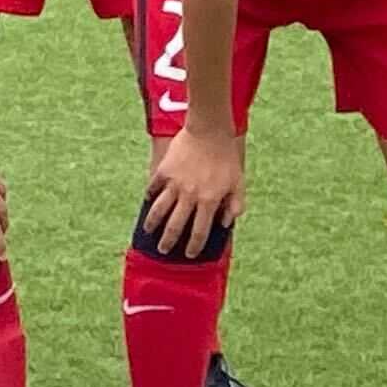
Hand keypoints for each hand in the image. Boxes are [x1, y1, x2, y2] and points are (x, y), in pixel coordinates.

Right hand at [137, 128, 247, 258]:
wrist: (209, 131)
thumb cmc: (226, 158)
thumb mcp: (238, 184)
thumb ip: (234, 206)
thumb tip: (225, 224)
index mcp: (208, 201)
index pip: (199, 232)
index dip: (194, 246)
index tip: (189, 254)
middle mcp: (189, 196)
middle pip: (175, 226)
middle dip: (168, 241)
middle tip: (163, 250)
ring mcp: (174, 184)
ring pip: (159, 210)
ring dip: (153, 223)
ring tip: (148, 231)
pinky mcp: (163, 171)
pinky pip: (153, 188)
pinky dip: (150, 196)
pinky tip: (148, 202)